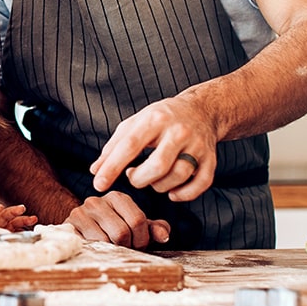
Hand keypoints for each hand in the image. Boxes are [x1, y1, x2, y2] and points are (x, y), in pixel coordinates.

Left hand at [0, 203, 37, 231]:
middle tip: (22, 208)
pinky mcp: (9, 235)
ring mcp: (3, 229)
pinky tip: (32, 231)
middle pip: (4, 215)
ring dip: (24, 220)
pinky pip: (18, 231)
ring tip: (34, 219)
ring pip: (13, 222)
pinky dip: (25, 231)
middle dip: (13, 211)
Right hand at [65, 192, 170, 248]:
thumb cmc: (112, 230)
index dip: (142, 240)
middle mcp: (97, 201)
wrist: (79, 231)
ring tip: (111, 251)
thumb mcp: (135, 228)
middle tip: (125, 251)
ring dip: (112, 252)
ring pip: (105, 241)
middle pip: (122, 232)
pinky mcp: (68, 227)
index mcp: (117, 198)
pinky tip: (98, 251)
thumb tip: (164, 235)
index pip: (138, 220)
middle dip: (127, 247)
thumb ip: (153, 229)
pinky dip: (96, 252)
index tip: (138, 246)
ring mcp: (80, 213)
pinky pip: (88, 245)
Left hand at [89, 96, 216, 201]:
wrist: (201, 110)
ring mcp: (197, 145)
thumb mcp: (134, 124)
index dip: (112, 167)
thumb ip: (113, 147)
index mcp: (155, 119)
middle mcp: (178, 131)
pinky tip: (172, 192)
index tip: (98, 184)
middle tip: (133, 176)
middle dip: (139, 180)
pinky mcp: (211, 159)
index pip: (130, 145)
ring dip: (159, 187)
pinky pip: (200, 185)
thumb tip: (95, 171)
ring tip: (152, 179)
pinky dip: (184, 195)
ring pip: (177, 177)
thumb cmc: (160, 119)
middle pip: (158, 166)